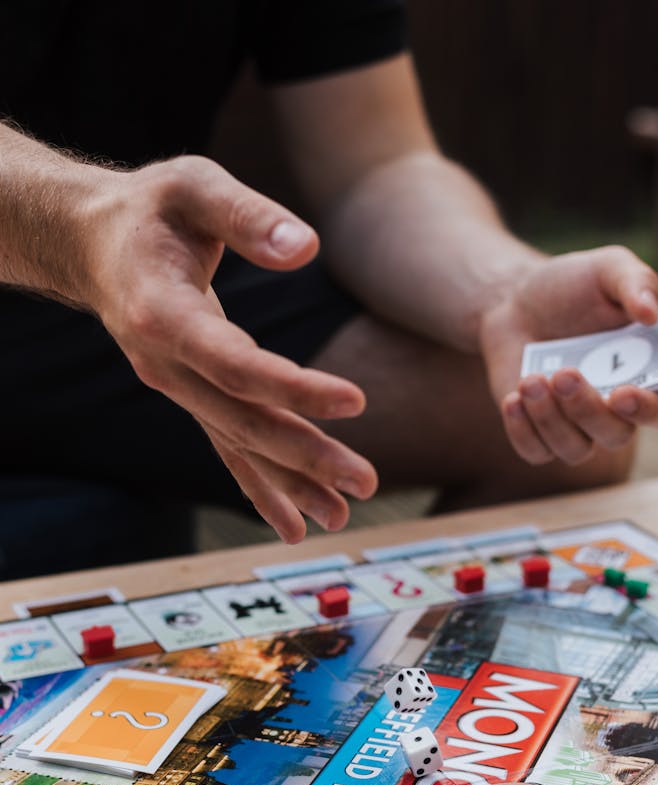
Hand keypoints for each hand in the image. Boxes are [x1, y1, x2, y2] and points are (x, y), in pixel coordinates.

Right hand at [84, 155, 377, 542]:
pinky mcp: (190, 397)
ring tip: (341, 518)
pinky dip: (261, 487)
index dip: (294, 387)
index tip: (355, 402)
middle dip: (305, 456)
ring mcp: (176, 389)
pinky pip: (227, 448)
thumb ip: (247, 215)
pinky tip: (294, 524)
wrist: (92, 244)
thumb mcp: (193, 186)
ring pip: (237, 445)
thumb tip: (305, 248)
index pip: (237, 364)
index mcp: (164, 315)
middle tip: (365, 482)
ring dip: (290, 485)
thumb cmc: (151, 208)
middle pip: (242, 420)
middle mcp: (166, 366)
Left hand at [478, 246, 657, 464]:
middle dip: (587, 408)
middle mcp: (614, 411)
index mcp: (645, 377)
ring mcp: (576, 427)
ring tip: (530, 379)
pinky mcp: (538, 434)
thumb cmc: (571, 287)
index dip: (646, 410)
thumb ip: (637, 283)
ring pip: (574, 449)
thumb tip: (651, 313)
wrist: (515, 302)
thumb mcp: (608, 268)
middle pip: (615, 436)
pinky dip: (522, 431)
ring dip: (550, 419)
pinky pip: (535, 452)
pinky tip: (513, 399)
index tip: (624, 393)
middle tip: (563, 373)